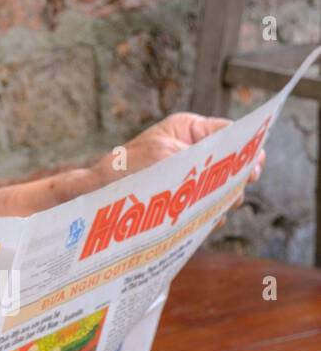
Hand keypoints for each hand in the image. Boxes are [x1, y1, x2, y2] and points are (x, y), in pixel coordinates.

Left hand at [95, 113, 264, 228]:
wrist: (96, 195)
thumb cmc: (126, 168)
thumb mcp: (167, 156)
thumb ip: (206, 158)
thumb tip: (248, 163)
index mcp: (189, 129)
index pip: (231, 133)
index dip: (247, 149)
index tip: (254, 167)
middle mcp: (193, 151)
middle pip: (233, 163)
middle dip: (235, 179)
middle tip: (232, 193)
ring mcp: (191, 175)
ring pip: (224, 188)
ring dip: (223, 200)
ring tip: (212, 208)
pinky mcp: (186, 199)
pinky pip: (209, 207)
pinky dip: (210, 215)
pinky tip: (205, 221)